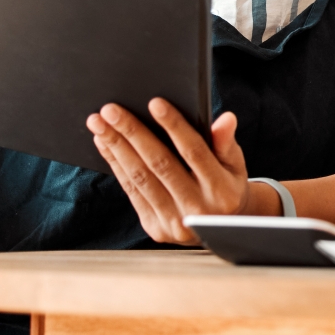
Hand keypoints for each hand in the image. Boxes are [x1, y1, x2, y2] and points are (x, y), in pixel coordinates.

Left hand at [87, 99, 251, 244]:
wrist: (219, 230)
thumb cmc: (226, 186)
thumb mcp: (235, 165)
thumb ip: (226, 142)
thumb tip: (225, 118)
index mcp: (222, 190)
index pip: (194, 152)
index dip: (174, 126)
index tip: (155, 103)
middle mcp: (198, 209)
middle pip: (160, 164)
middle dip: (132, 133)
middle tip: (110, 110)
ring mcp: (175, 222)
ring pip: (140, 178)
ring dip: (116, 147)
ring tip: (99, 124)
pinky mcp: (156, 228)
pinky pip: (132, 192)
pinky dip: (116, 165)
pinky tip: (105, 145)